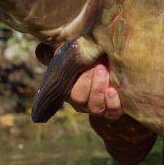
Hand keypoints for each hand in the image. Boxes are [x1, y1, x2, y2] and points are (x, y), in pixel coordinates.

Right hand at [34, 43, 155, 164]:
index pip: (65, 88)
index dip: (73, 77)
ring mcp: (96, 107)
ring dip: (98, 90)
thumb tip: (46, 50)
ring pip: (93, 108)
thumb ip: (64, 51)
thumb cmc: (96, 57)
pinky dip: (112, 104)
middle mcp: (81, 100)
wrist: (117, 68)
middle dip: (87, 81)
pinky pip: (111, 114)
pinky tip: (113, 91)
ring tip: (105, 72)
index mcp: (69, 86)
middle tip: (98, 66)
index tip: (84, 61)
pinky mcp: (112, 111)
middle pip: (78, 98)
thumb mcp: (80, 51)